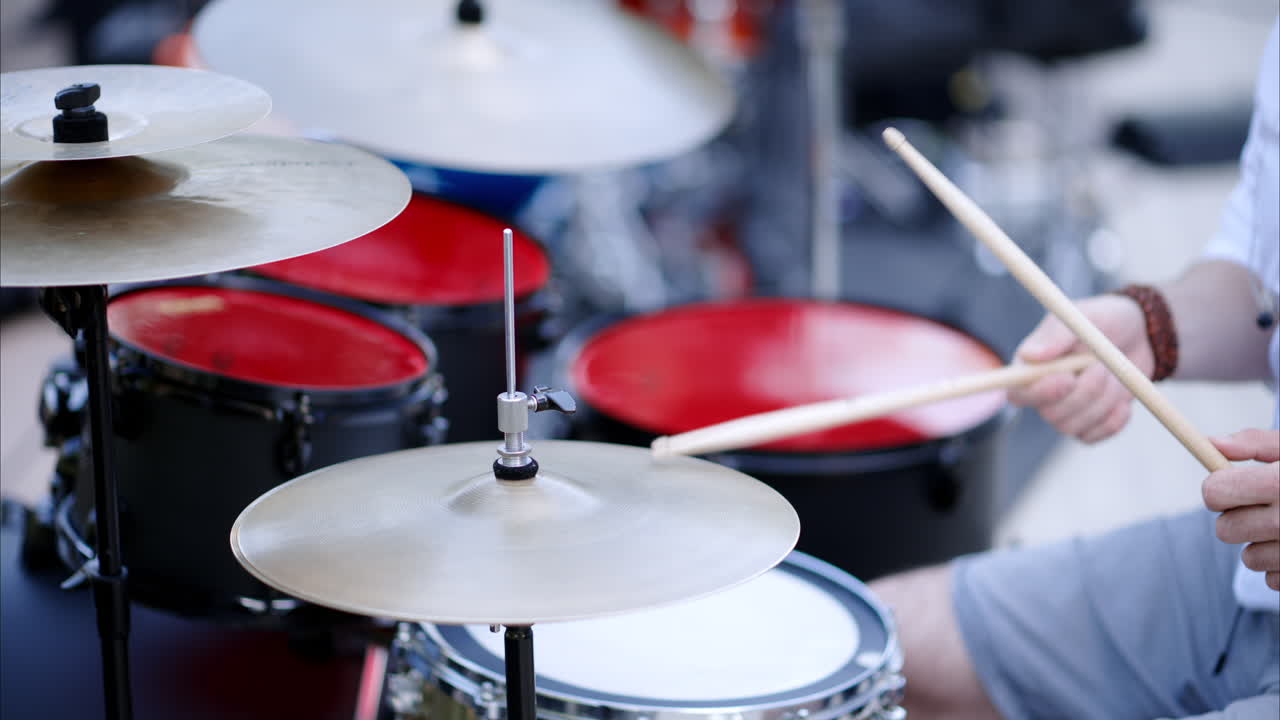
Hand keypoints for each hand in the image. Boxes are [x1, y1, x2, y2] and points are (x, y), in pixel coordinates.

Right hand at [1007, 295, 1153, 443]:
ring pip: (1073, 427)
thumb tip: (1030, 355)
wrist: (1140, 334)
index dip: (1040, 392)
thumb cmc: (1104, 320)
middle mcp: (1044, 394)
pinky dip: (1112, 420)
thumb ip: (1056, 334)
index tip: (1068, 378)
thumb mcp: (1083, 317)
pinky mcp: (1089, 424)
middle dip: (1085, 392)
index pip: (1017, 394)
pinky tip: (1123, 399)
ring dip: (1103, 400)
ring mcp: (1066, 412)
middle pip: (1051, 414)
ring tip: (1114, 373)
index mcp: (1032, 368)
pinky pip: (1092, 436)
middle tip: (1102, 365)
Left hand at [1204, 429, 1279, 590]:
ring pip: (1248, 558)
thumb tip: (1212, 443)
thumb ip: (1256, 444)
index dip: (1220, 488)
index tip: (1232, 485)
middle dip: (1238, 517)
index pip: (1214, 493)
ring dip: (1263, 544)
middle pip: (1225, 530)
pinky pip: (1274, 579)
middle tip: (1264, 507)